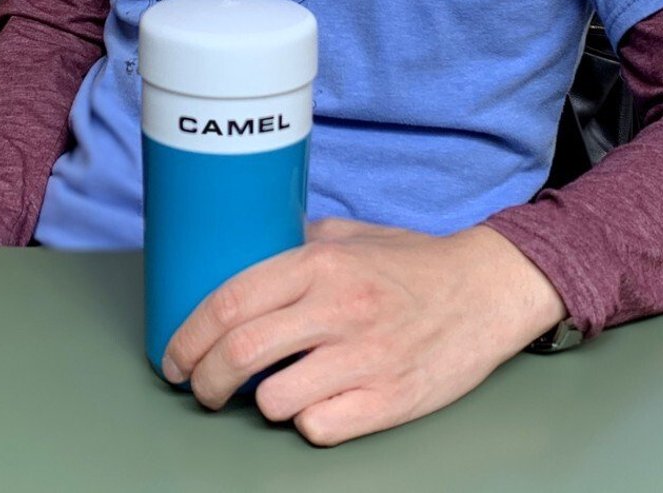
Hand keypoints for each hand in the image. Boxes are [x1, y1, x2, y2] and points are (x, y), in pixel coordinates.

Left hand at [163, 217, 565, 445]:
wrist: (487, 289)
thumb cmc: (416, 263)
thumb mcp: (353, 234)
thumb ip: (299, 243)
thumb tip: (245, 257)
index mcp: (322, 262)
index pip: (230, 302)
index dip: (187, 335)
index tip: (175, 356)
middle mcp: (339, 307)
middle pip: (240, 353)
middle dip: (204, 381)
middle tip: (200, 388)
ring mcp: (364, 358)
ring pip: (274, 399)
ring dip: (258, 404)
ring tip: (267, 394)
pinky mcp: (389, 399)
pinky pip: (319, 427)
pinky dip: (306, 422)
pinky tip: (314, 405)